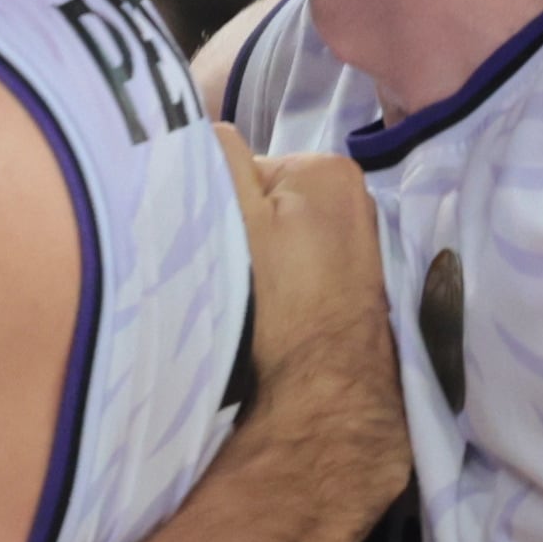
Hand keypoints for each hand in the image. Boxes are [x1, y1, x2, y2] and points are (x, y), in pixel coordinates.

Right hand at [220, 130, 404, 497]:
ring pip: (270, 246)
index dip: (208, 203)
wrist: (320, 413)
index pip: (235, 166)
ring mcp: (355, 257)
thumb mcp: (231, 212)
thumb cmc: (273, 310)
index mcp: (327, 172)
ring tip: (244, 309)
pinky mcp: (349, 303)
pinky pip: (290, 281)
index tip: (206, 245)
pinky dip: (271, 297)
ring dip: (247, 269)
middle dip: (231, 235)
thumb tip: (186, 127)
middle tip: (223, 280)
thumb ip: (212, 153)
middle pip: (255, 205)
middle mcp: (354, 206)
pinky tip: (265, 329)